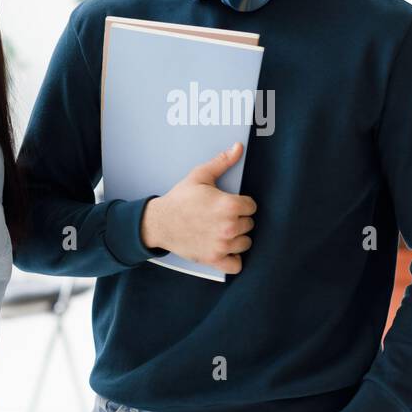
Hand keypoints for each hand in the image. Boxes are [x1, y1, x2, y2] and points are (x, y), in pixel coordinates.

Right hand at [141, 142, 256, 274]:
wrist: (160, 222)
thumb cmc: (180, 199)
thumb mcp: (200, 176)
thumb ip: (222, 162)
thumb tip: (238, 147)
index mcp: (229, 205)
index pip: (252, 206)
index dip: (241, 203)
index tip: (229, 204)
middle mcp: (229, 227)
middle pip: (249, 224)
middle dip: (239, 220)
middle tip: (222, 217)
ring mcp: (222, 245)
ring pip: (246, 243)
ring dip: (237, 238)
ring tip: (222, 231)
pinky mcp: (214, 260)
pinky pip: (237, 264)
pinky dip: (233, 258)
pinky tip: (224, 248)